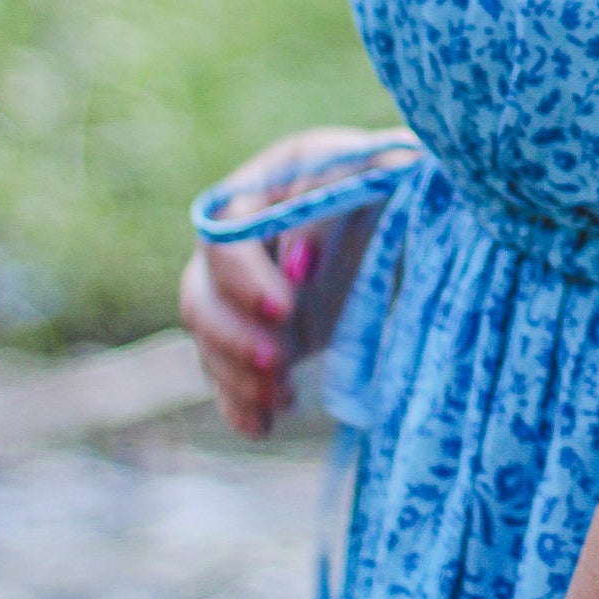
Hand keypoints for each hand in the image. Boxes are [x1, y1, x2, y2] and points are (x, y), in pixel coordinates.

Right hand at [178, 125, 415, 437]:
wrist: (397, 197)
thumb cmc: (385, 174)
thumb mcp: (367, 172)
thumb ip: (326, 209)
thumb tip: (296, 267)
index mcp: (252, 193)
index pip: (224, 241)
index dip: (246, 278)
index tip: (287, 305)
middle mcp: (232, 246)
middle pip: (201, 298)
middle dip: (234, 336)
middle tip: (281, 361)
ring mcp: (241, 293)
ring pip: (210, 342)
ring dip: (237, 375)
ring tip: (282, 397)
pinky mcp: (259, 331)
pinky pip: (229, 373)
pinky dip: (239, 403)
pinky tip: (261, 426)